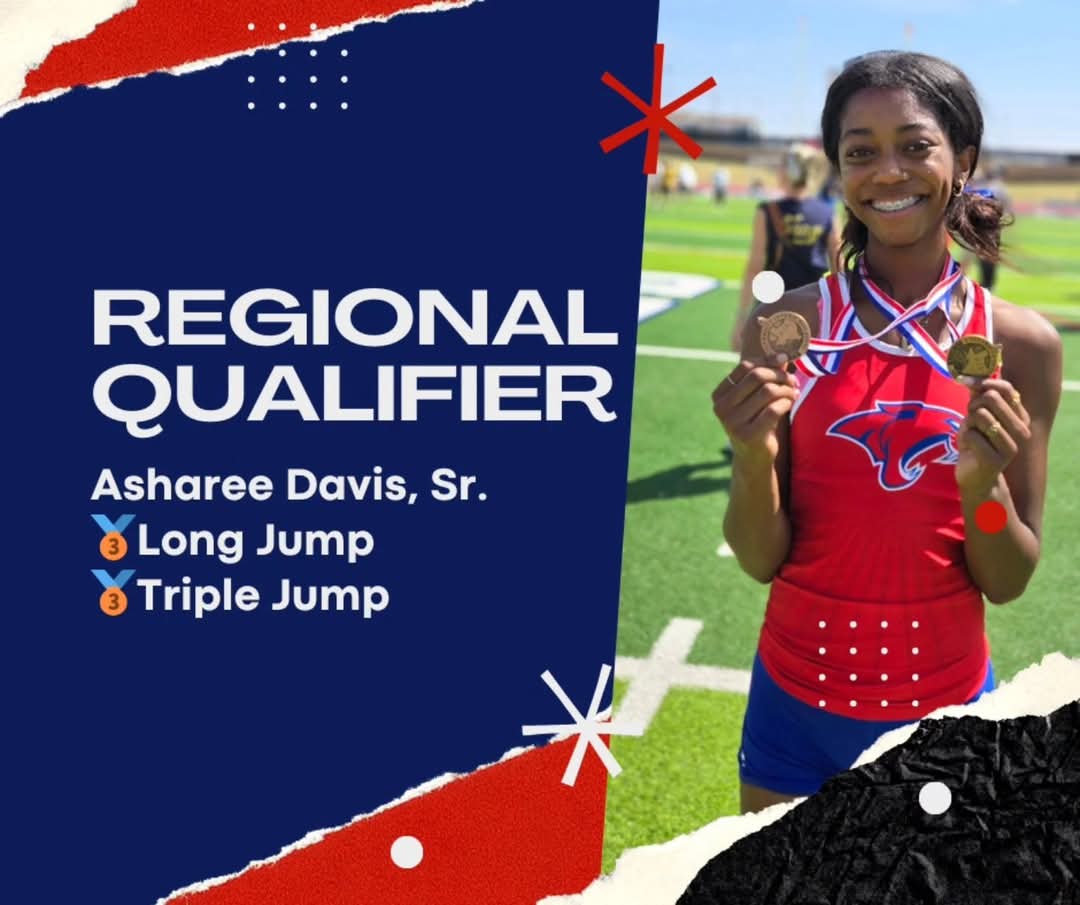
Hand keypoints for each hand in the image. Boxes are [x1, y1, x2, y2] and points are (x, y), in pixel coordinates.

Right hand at [712, 355, 799, 463]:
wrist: (753, 458)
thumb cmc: (756, 422)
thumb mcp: (756, 399)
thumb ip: (765, 377)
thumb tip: (781, 356)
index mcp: (719, 395)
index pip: (745, 367)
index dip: (767, 361)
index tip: (784, 363)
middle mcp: (722, 408)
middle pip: (757, 377)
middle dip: (780, 375)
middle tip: (793, 381)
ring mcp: (733, 423)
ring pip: (767, 392)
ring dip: (786, 389)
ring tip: (794, 393)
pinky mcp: (748, 435)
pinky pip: (774, 409)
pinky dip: (786, 402)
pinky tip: (790, 403)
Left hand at [954, 377, 1030, 495]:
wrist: (976, 478)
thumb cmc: (977, 444)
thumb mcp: (978, 417)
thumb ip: (978, 397)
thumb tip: (971, 377)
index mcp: (1021, 418)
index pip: (1007, 389)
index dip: (985, 382)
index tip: (969, 384)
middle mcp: (1021, 431)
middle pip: (990, 398)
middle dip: (973, 405)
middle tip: (970, 418)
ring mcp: (1010, 446)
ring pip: (980, 415)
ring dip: (968, 423)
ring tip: (971, 434)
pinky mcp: (995, 459)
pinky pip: (971, 434)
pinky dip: (964, 437)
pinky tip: (969, 448)